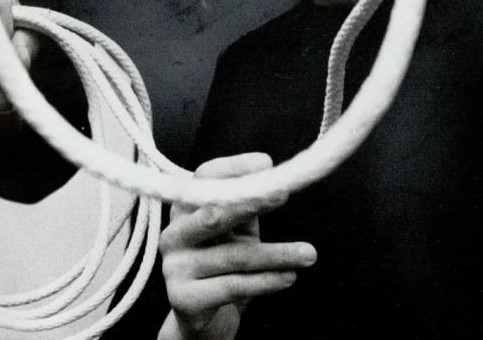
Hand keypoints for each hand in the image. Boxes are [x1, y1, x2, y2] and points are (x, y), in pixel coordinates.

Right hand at [157, 153, 315, 339]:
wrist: (200, 318)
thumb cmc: (221, 264)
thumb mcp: (234, 231)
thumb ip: (244, 205)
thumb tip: (267, 172)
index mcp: (183, 210)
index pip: (203, 179)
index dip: (233, 168)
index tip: (266, 163)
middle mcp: (172, 234)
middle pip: (212, 213)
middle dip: (250, 202)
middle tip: (283, 194)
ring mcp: (174, 266)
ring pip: (233, 256)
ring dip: (276, 254)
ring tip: (309, 254)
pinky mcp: (183, 297)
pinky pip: (233, 286)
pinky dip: (265, 281)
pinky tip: (289, 277)